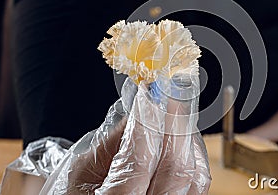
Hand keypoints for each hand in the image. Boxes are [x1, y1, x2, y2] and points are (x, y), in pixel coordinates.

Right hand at [40, 78, 210, 194]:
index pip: (139, 161)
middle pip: (176, 167)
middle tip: (168, 96)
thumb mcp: (78, 172)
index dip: (147, 122)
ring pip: (194, 174)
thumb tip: (141, 109)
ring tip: (173, 113)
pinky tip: (181, 137)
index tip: (149, 95)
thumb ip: (110, 142)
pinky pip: (198, 182)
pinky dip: (193, 155)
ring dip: (186, 137)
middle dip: (174, 123)